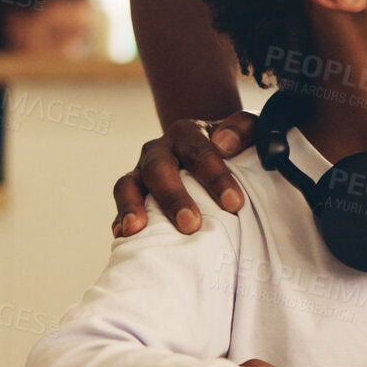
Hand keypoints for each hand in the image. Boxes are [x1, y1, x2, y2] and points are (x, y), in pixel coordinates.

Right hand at [111, 111, 257, 236]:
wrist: (211, 148)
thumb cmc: (233, 146)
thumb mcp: (247, 130)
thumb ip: (243, 128)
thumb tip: (225, 143)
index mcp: (187, 133)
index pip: (199, 152)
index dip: (216, 177)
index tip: (234, 204)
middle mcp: (159, 150)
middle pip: (159, 168)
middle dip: (173, 197)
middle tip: (191, 225)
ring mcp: (141, 173)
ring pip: (127, 184)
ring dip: (131, 206)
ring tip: (136, 230)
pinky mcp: (132, 195)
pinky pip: (119, 207)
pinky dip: (120, 221)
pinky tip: (124, 238)